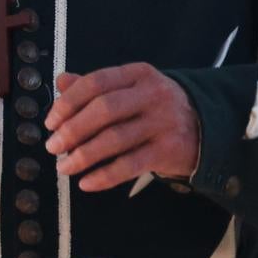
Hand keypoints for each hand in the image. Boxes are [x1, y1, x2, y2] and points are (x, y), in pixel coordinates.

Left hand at [43, 63, 201, 191]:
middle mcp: (152, 94)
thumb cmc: (158, 108)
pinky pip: (129, 165)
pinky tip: (86, 183)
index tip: (51, 122)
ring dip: (83, 156)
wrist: (206, 127)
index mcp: (138, 74)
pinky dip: (104, 176)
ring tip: (64, 167)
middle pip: (104, 110)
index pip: (97, 82)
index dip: (69, 102)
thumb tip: (61, 82)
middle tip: (53, 147)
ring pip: (114, 140)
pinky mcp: (168, 150)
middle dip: (72, 130)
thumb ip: (96, 87)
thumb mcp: (132, 89)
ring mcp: (162, 122)